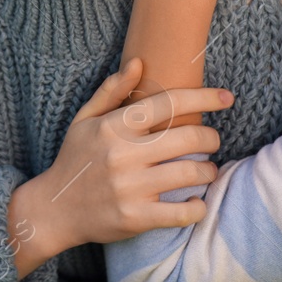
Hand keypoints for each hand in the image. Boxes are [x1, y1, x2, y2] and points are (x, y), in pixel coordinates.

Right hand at [6, 58, 231, 276]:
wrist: (54, 209)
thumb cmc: (75, 159)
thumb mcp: (85, 120)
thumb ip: (112, 91)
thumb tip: (139, 63)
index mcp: (114, 126)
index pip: (169, 103)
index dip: (204, 97)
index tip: (226, 98)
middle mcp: (123, 154)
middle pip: (189, 137)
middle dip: (211, 137)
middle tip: (212, 140)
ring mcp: (130, 187)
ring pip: (192, 173)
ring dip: (209, 171)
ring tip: (206, 170)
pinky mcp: (136, 218)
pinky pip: (183, 212)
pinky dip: (199, 207)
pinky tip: (198, 202)